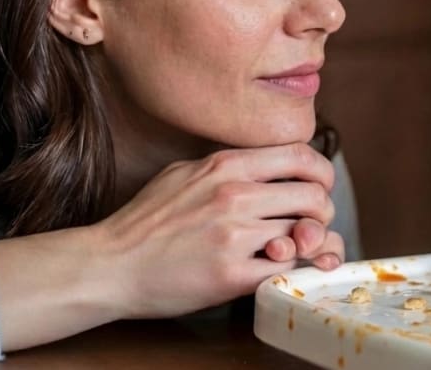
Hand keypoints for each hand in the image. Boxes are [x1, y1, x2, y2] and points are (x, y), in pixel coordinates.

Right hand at [96, 142, 342, 318]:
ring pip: (307, 234)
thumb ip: (231, 168)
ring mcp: (234, 235)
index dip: (322, 173)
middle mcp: (235, 195)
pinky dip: (293, 269)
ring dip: (311, 244)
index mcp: (226, 166)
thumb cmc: (145, 222)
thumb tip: (275, 167)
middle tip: (309, 225)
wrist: (108, 265)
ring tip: (296, 248)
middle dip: (321, 214)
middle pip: (315, 197)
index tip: (318, 187)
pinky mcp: (231, 274)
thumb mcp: (186, 174)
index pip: (302, 156)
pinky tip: (280, 268)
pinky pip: (288, 268)